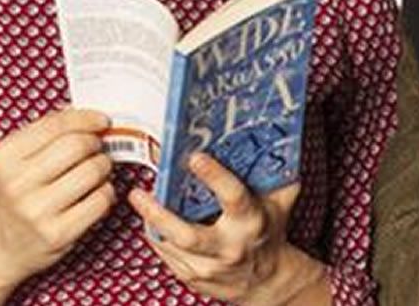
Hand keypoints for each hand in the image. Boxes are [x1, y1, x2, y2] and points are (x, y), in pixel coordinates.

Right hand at [0, 108, 115, 289]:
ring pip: (93, 171)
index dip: (87, 118)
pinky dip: (106, 192)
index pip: (58, 124)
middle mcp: (17, 184)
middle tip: (97, 148)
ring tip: (96, 171)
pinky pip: (101, 200)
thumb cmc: (13, 196)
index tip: (101, 120)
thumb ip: (46, 131)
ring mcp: (37, 211)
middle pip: (78, 146)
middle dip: (96, 143)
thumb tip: (85, 112)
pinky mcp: (58, 234)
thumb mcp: (14, 159)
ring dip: (104, 167)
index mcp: (6, 157)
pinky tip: (95, 194)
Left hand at [129, 153, 326, 304]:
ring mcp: (209, 267)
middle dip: (159, 214)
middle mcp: (229, 248)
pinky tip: (150, 219)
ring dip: (152, 222)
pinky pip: (167, 256)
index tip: (195, 156)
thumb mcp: (280, 203)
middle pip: (187, 235)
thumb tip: (279, 138)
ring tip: (139, 199)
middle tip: (140, 193)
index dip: (214, 176)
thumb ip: (279, 174)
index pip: (232, 197)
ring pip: (170, 246)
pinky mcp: (193, 278)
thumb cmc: (269, 233)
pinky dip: (156, 237)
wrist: (266, 280)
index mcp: (250, 222)